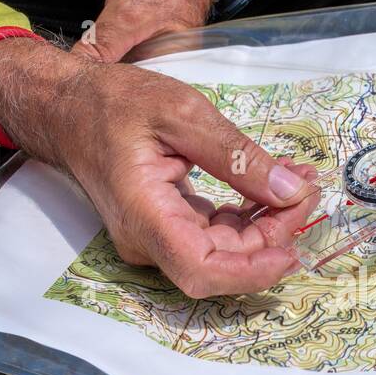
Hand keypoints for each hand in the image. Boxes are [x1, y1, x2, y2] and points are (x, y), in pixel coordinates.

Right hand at [0, 37, 316, 297]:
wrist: (66, 106)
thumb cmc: (113, 103)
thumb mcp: (182, 113)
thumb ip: (237, 155)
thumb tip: (291, 190)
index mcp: (145, 216)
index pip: (202, 270)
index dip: (253, 271)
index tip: (293, 249)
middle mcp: (149, 240)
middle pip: (223, 262)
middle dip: (275, 234)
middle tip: (309, 188)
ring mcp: (157, 237)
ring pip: (225, 251)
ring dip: (268, 224)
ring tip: (298, 181)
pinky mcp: (167, 226)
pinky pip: (216, 234)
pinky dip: (249, 215)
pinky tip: (272, 184)